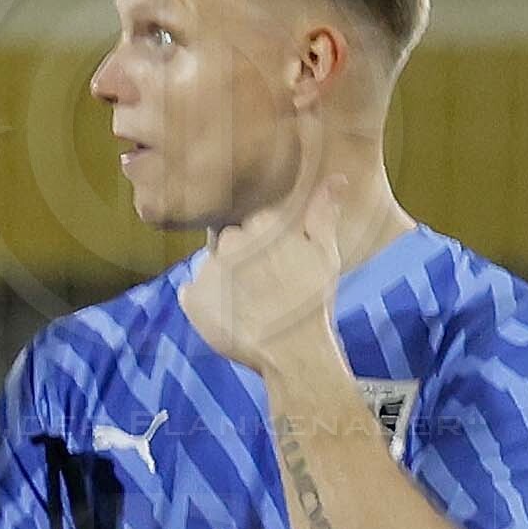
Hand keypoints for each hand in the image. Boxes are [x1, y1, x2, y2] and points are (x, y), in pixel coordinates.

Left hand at [181, 175, 354, 385]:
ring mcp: (208, 270)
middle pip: (229, 242)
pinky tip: (230, 314)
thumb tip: (336, 177)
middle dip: (243, 259)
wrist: (292, 351)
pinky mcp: (191, 299)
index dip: (266, 247)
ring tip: (248, 303)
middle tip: (264, 286)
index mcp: (262, 225)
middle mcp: (230, 242)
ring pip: (212, 266)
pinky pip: (193, 292)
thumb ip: (322, 214)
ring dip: (224, 279)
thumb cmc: (312, 302)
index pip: (254, 226)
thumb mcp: (324, 254)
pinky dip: (205, 302)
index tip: (278, 266)